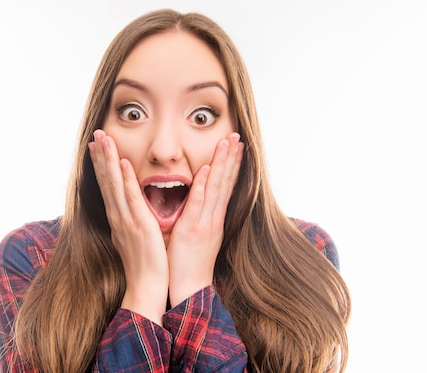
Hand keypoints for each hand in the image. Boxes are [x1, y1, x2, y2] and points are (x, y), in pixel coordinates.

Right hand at [89, 129, 168, 323]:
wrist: (145, 287)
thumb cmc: (143, 265)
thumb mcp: (134, 237)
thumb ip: (131, 220)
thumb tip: (130, 208)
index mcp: (118, 218)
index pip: (108, 185)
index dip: (102, 164)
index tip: (98, 146)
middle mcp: (118, 216)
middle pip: (106, 181)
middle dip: (101, 156)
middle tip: (97, 134)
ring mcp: (126, 220)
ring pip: (114, 185)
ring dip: (109, 160)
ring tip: (104, 140)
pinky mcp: (139, 226)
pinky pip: (131, 199)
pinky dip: (126, 180)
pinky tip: (123, 164)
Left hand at [166, 132, 243, 306]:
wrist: (189, 289)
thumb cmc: (188, 264)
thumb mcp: (196, 236)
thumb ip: (197, 217)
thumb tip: (195, 201)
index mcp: (214, 218)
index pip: (226, 186)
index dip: (232, 165)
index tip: (237, 146)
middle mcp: (214, 217)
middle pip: (226, 182)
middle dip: (232, 158)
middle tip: (237, 136)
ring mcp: (205, 223)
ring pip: (216, 188)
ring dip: (222, 164)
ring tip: (228, 143)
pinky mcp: (192, 230)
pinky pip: (199, 204)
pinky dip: (204, 186)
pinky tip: (207, 169)